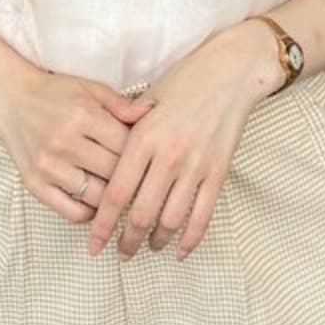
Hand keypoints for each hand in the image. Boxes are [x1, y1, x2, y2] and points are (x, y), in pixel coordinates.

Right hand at [0, 69, 155, 224]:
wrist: (11, 101)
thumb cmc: (55, 93)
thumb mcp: (90, 89)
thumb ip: (121, 104)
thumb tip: (152, 117)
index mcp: (82, 115)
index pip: (125, 146)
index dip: (142, 154)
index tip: (150, 159)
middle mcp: (64, 142)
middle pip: (114, 172)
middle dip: (131, 177)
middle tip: (141, 181)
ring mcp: (48, 166)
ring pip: (96, 196)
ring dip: (112, 198)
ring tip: (121, 193)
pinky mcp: (34, 184)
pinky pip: (71, 212)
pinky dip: (89, 213)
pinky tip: (96, 203)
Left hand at [87, 27, 276, 261]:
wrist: (231, 71)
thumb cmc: (185, 79)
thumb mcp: (147, 98)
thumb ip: (126, 129)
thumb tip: (103, 157)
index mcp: (143, 137)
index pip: (116, 193)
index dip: (102, 225)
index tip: (93, 243)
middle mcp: (167, 156)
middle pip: (141, 214)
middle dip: (126, 240)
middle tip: (119, 252)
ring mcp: (195, 166)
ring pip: (170, 221)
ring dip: (155, 241)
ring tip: (146, 247)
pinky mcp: (218, 172)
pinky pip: (202, 216)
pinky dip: (190, 239)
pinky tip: (180, 249)